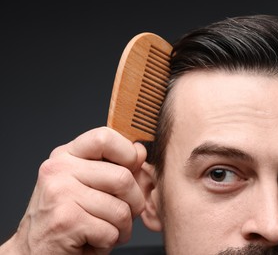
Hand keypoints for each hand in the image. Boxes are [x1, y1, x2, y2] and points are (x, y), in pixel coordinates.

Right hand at [1, 127, 146, 254]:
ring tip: (107, 231)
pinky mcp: (65, 220)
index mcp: (66, 155)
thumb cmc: (68, 218)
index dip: (128, 154)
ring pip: (121, 209)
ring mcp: (60, 193)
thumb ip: (116, 166)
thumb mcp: (89, 185)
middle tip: (124, 215)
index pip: (105, 137)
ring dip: (122, 228)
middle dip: (134, 203)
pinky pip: (110, 231)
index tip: (131, 171)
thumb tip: (140, 151)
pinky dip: (109, 243)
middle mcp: (59, 169)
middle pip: (123, 178)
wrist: (33, 252)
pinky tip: (93, 241)